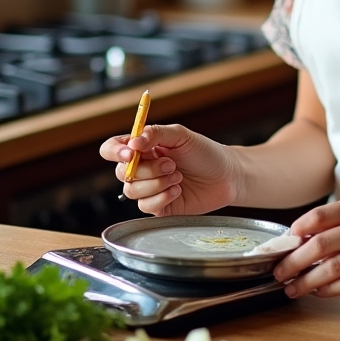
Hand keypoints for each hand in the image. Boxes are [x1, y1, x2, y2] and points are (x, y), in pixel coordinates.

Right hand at [99, 123, 238, 215]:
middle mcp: (143, 168)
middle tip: (171, 164)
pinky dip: (162, 197)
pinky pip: (145, 206)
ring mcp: (149, 189)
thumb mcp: (182, 135)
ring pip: (132, 191)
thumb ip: (156, 133)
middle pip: (122, 172)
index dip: (115, 152)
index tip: (131, 153)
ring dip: (156, 183)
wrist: (227, 176)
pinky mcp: (158, 207)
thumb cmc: (205, 152)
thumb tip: (133, 141)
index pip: (113, 149)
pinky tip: (178, 190)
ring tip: (178, 176)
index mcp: (144, 148)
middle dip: (147, 169)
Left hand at [272, 193, 339, 297]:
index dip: (295, 234)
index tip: (282, 248)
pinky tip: (320, 292)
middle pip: (321, 243)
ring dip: (308, 280)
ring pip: (334, 266)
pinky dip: (332, 289)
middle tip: (279, 273)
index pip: (318, 217)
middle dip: (294, 261)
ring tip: (293, 288)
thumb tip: (304, 238)